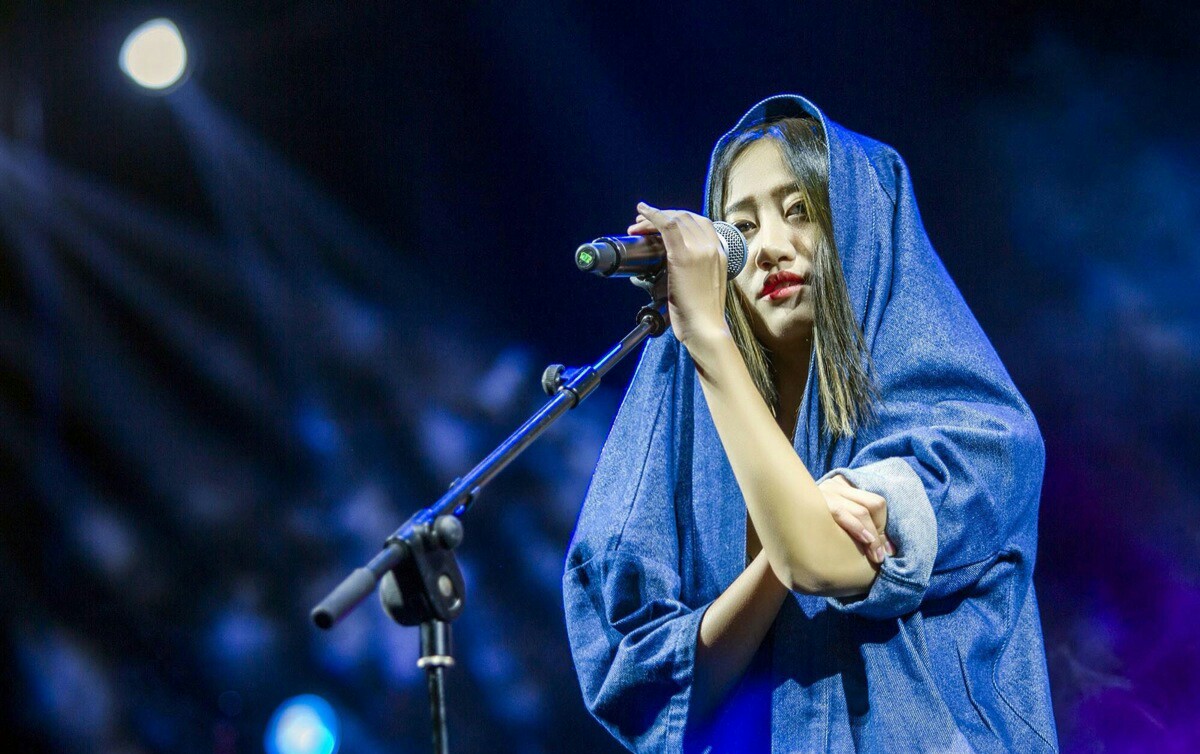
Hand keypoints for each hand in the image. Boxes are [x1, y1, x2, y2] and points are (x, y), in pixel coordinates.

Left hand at [630, 202, 729, 347]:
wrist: (706, 327)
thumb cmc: (702, 313)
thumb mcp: (706, 283)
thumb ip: (697, 269)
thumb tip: (676, 264)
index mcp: (720, 252)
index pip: (700, 223)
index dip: (679, 217)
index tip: (663, 221)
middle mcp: (712, 246)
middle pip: (686, 217)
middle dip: (662, 215)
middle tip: (643, 223)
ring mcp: (699, 249)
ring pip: (675, 219)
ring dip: (652, 217)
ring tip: (637, 224)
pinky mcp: (683, 256)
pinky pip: (667, 226)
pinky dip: (652, 216)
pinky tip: (642, 212)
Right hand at [818, 474, 893, 564]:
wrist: (779, 541)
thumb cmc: (813, 535)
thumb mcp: (839, 526)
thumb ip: (860, 529)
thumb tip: (890, 550)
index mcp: (843, 486)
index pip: (876, 502)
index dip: (884, 526)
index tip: (886, 549)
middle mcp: (835, 485)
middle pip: (873, 505)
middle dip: (880, 532)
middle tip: (881, 556)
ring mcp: (824, 492)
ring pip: (861, 511)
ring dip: (873, 537)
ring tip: (876, 557)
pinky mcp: (815, 503)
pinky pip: (841, 513)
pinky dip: (857, 529)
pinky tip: (866, 542)